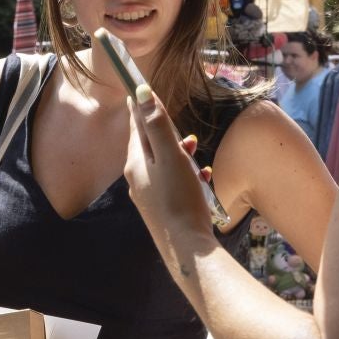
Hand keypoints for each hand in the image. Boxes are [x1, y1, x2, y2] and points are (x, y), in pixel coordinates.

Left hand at [122, 92, 215, 266]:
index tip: (140, 90)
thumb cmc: (180, 199)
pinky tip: (202, 178)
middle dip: (166, 133)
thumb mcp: (170, 156)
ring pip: (163, 164)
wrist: (187, 248)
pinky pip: (172, 183)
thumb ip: (157, 125)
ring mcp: (149, 196)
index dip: (142, 108)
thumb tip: (140, 93)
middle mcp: (137, 179)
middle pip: (150, 146)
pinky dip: (186, 175)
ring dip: (180, 154)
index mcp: (136, 163)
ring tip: (195, 149)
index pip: (136, 127)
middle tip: (180, 128)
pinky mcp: (162, 209)